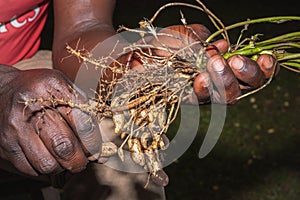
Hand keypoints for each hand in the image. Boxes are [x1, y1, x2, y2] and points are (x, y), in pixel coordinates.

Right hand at [0, 65, 100, 175]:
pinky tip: (47, 157)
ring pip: (48, 163)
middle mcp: (32, 107)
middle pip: (64, 146)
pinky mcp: (5, 144)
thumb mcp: (64, 88)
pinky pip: (31, 169)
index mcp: (52, 87)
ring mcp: (16, 127)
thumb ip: (85, 112)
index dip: (93, 141)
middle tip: (83, 160)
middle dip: (80, 160)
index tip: (96, 148)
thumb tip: (102, 150)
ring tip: (64, 159)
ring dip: (62, 167)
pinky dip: (44, 169)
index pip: (82, 121)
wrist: (2, 90)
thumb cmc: (40, 91)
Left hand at [144, 24, 278, 103]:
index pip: (253, 71)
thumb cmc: (166, 43)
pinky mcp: (186, 101)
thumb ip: (208, 41)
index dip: (264, 68)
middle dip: (245, 74)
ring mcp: (203, 94)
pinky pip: (200, 99)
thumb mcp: (189, 34)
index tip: (266, 58)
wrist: (138, 54)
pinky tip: (202, 78)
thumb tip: (223, 48)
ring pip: (226, 97)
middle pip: (245, 88)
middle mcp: (217, 82)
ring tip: (217, 64)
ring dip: (226, 81)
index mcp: (225, 65)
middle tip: (234, 60)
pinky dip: (204, 88)